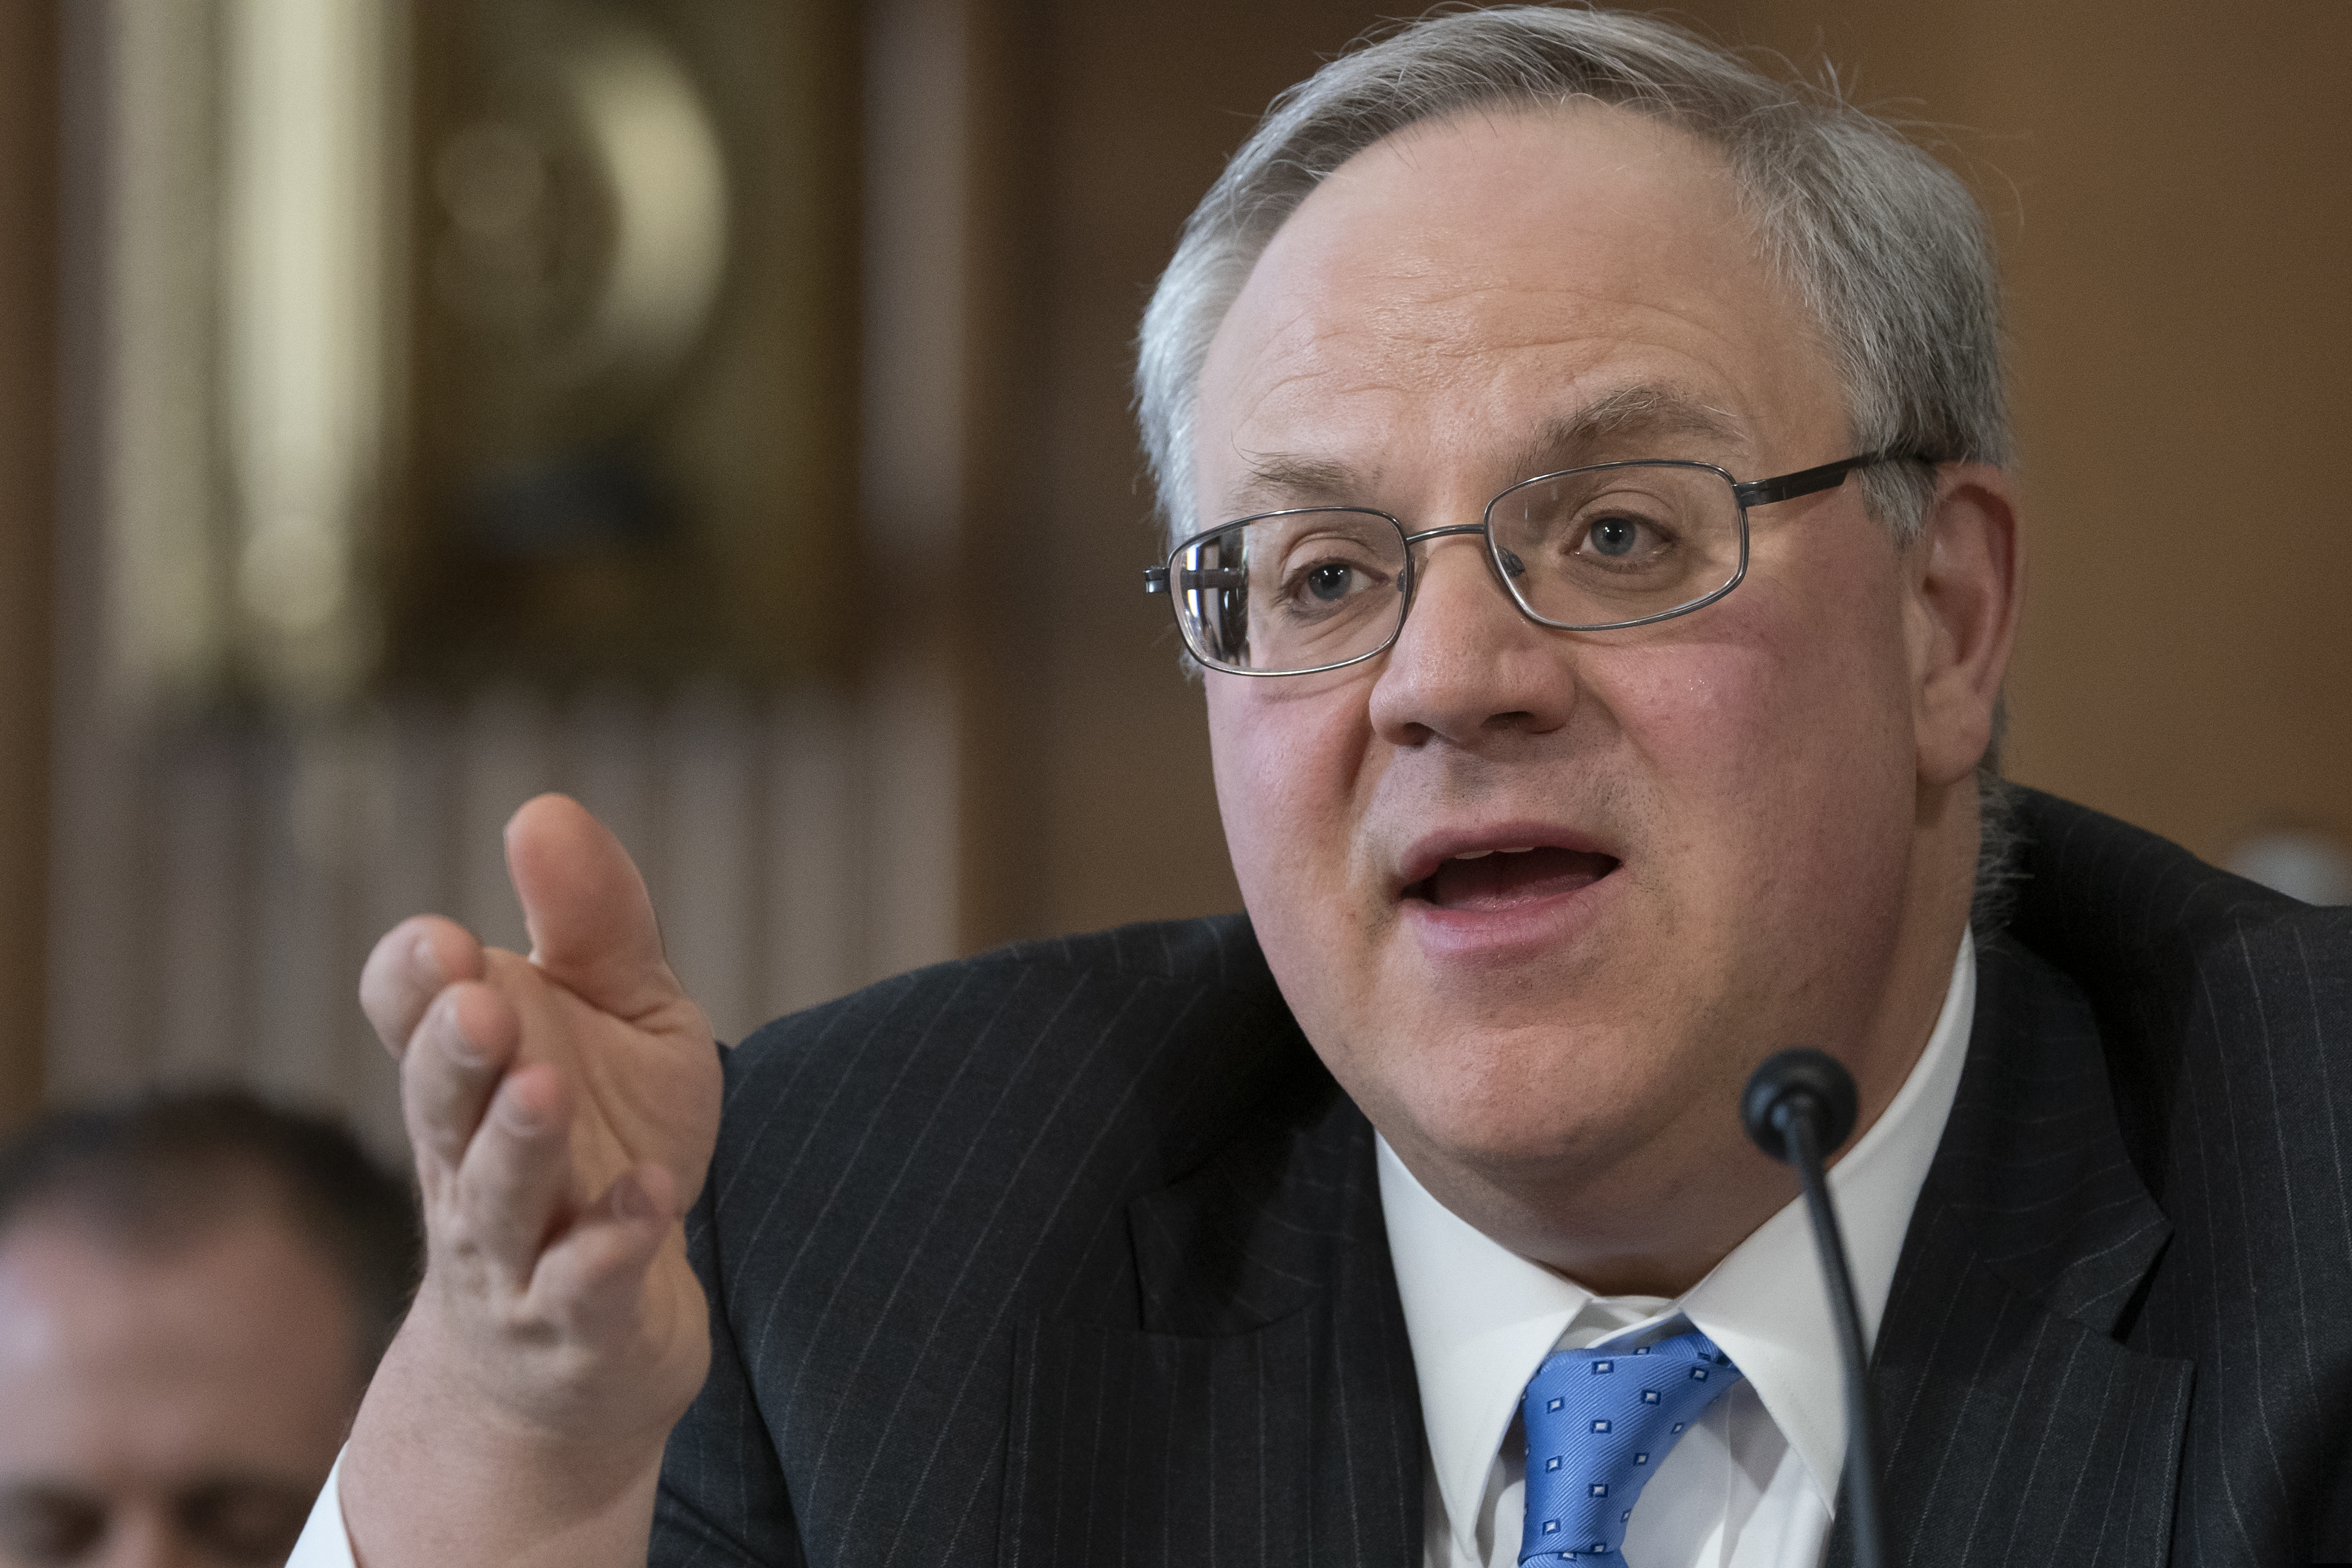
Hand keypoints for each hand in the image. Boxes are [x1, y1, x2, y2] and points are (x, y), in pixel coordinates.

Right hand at [340, 795, 722, 1567]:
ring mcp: (517, 1247)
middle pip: (438, 1103)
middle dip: (452, 1052)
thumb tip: (541, 809)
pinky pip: (582, 1285)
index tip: (446, 942)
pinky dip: (610, 1242)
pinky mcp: (578, 1319)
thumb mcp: (621, 1017)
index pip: (406, 1012)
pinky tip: (647, 1197)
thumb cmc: (603, 1141)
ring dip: (519, 1143)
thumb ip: (593, 923)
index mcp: (475, 1065)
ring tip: (545, 1089)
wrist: (599, 1335)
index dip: (414, 980)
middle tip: (479, 1003)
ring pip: (497, 1197)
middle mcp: (471, 1156)